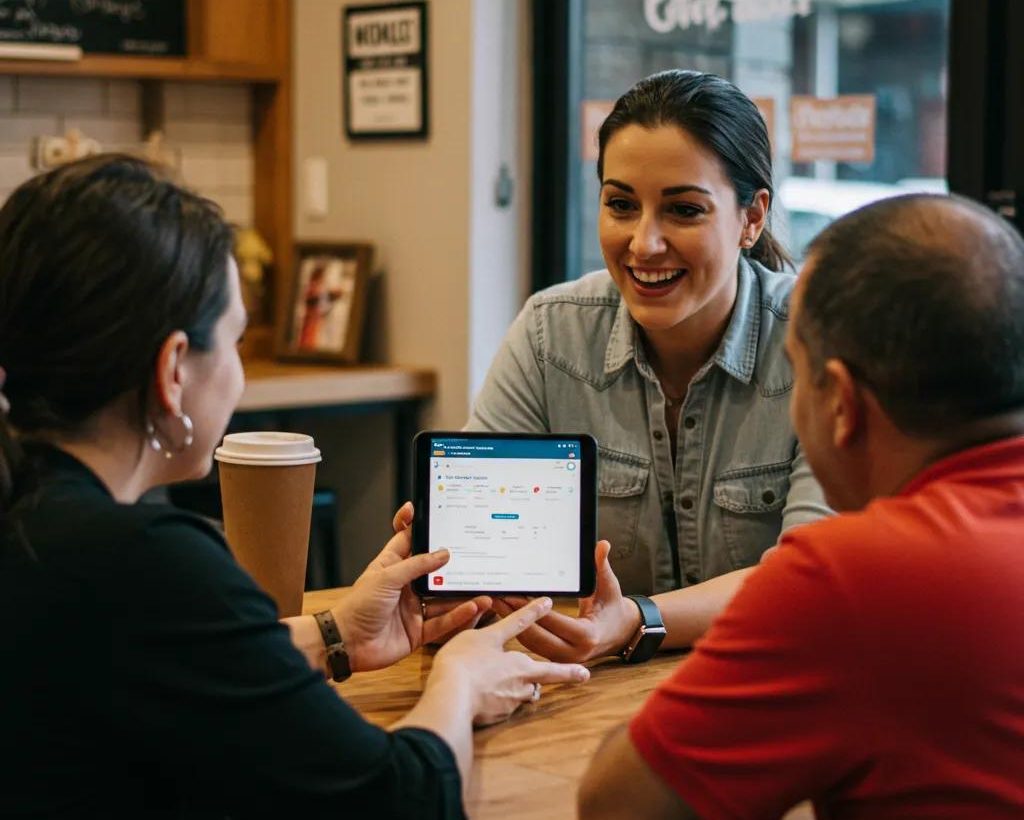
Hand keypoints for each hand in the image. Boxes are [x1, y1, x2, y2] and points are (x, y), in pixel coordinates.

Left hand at [333, 504, 491, 672]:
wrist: (346, 644)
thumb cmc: (358, 606)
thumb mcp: (387, 577)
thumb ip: (416, 565)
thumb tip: (443, 553)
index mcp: (392, 567)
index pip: (407, 541)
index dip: (419, 527)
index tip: (432, 511)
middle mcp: (405, 587)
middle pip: (434, 572)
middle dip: (454, 567)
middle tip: (477, 556)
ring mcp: (413, 609)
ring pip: (444, 599)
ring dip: (463, 595)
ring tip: (485, 589)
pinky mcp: (418, 632)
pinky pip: (443, 622)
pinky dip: (459, 616)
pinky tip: (473, 607)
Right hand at [430, 597, 590, 725]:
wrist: (450, 697)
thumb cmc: (467, 661)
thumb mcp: (489, 635)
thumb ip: (515, 622)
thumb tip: (544, 605)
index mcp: (523, 666)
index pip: (553, 670)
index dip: (569, 672)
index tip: (584, 673)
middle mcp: (521, 687)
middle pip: (540, 684)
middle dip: (558, 681)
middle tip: (578, 679)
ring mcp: (507, 704)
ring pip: (523, 695)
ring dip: (524, 689)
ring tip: (519, 681)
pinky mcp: (493, 717)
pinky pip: (503, 706)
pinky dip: (500, 698)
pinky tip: (487, 692)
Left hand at [491, 541, 640, 662]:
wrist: (621, 632)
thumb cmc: (613, 607)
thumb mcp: (610, 586)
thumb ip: (602, 567)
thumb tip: (602, 545)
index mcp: (586, 635)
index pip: (553, 621)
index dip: (531, 608)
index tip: (513, 594)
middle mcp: (574, 652)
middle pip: (536, 636)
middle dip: (514, 617)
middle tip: (496, 597)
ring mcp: (564, 658)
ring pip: (531, 644)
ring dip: (512, 625)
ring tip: (496, 604)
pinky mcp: (556, 657)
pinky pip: (534, 646)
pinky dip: (519, 631)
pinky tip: (506, 616)